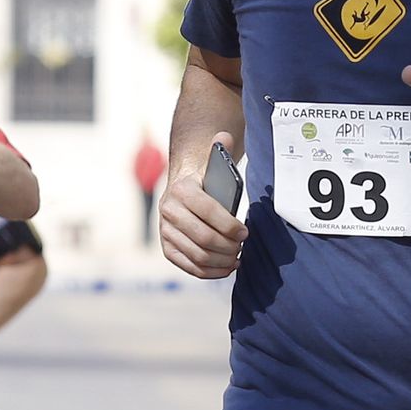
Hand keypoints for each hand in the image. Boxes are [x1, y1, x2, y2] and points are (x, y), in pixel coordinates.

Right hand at [160, 133, 245, 279]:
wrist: (182, 187)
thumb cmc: (206, 179)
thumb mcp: (212, 162)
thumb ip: (220, 149)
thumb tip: (224, 137)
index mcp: (182, 188)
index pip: (208, 211)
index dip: (230, 225)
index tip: (245, 233)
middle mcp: (168, 210)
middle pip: (203, 237)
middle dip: (227, 246)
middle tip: (242, 247)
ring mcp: (165, 231)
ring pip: (196, 254)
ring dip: (221, 261)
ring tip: (237, 258)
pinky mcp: (167, 248)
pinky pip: (188, 266)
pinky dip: (209, 272)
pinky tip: (226, 268)